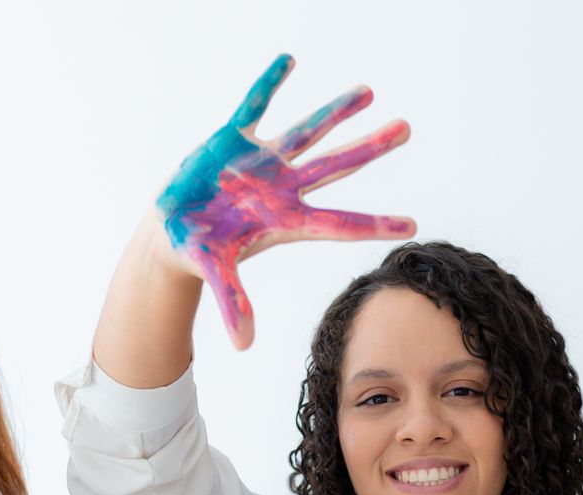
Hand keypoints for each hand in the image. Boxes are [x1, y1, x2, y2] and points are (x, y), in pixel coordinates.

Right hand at [157, 53, 414, 348]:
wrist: (170, 233)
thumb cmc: (197, 254)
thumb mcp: (215, 274)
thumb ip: (233, 303)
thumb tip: (245, 345)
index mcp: (284, 221)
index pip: (339, 224)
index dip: (375, 224)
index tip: (412, 225)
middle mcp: (281, 189)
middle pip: (336, 167)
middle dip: (370, 148)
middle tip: (405, 129)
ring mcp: (260, 163)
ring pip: (306, 131)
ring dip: (335, 111)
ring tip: (367, 92)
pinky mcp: (231, 141)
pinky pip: (254, 106)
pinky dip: (268, 84)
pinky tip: (288, 60)